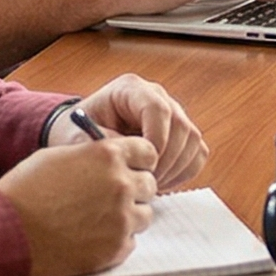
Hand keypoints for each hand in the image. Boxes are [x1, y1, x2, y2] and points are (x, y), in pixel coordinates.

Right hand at [0, 133, 157, 275]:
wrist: (6, 232)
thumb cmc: (24, 191)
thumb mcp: (59, 156)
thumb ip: (93, 154)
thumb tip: (113, 155)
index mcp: (108, 154)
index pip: (149, 151)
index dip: (139, 161)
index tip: (130, 169)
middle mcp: (121, 183)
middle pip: (149, 184)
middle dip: (134, 190)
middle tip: (110, 198)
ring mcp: (121, 217)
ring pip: (144, 215)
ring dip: (127, 217)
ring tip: (97, 220)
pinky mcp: (116, 247)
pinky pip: (131, 241)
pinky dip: (116, 240)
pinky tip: (91, 237)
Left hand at [49, 74, 208, 190]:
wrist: (81, 135)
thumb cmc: (78, 133)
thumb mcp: (79, 138)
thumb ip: (101, 146)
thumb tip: (127, 159)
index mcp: (130, 89)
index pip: (158, 108)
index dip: (156, 139)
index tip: (143, 165)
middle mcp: (156, 96)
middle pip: (180, 125)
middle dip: (166, 160)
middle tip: (146, 183)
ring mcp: (173, 112)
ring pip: (192, 140)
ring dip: (175, 168)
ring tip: (150, 185)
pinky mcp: (181, 132)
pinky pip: (196, 152)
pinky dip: (183, 171)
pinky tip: (161, 182)